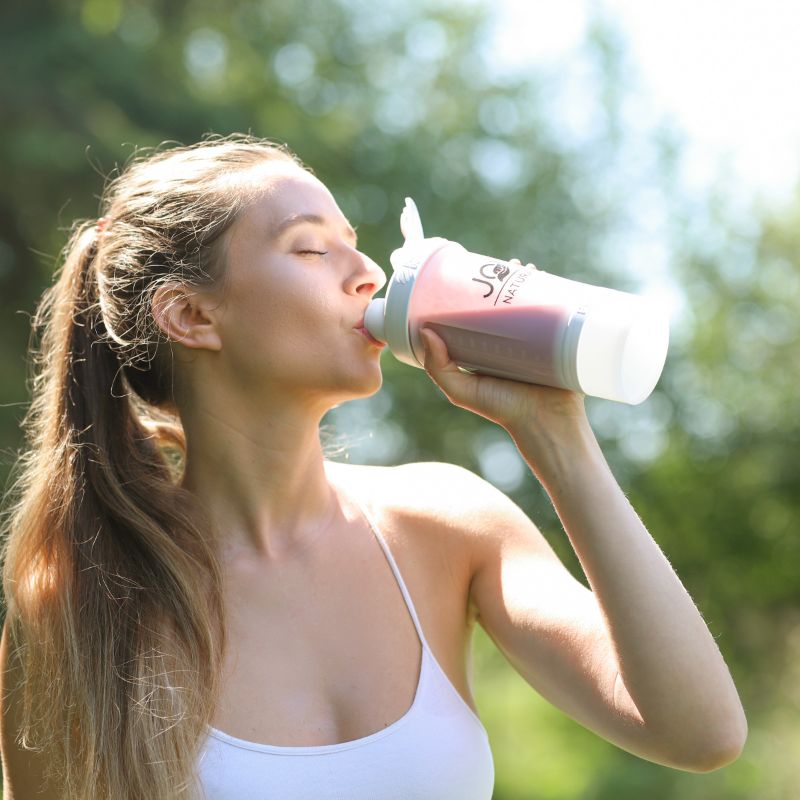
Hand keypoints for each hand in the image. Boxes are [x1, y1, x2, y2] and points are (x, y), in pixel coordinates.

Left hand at [419, 261, 587, 433]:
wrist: (546, 423)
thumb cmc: (503, 410)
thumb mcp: (461, 390)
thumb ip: (439, 367)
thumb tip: (425, 330)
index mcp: (487, 349)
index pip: (478, 315)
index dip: (474, 294)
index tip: (470, 275)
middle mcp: (510, 342)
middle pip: (505, 304)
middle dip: (504, 282)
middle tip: (501, 266)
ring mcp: (534, 340)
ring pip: (528, 304)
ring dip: (526, 282)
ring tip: (521, 268)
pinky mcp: (556, 341)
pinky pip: (552, 312)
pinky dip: (551, 294)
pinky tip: (546, 279)